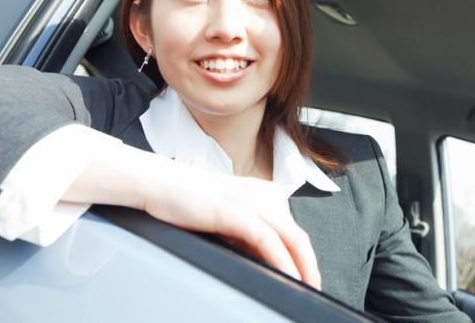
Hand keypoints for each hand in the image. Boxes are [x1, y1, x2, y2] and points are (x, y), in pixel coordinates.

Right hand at [143, 166, 321, 289]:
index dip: (304, 259)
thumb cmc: (191, 201)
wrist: (162, 184)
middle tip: (312, 289)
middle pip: (299, 237)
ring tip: (306, 289)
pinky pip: (269, 242)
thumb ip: (251, 236)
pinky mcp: (238, 211)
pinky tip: (289, 278)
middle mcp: (267, 195)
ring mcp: (253, 202)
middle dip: (309, 268)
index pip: (295, 232)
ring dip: (303, 270)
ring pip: (293, 240)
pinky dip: (283, 263)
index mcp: (268, 194)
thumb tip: (269, 263)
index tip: (306, 279)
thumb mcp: (231, 219)